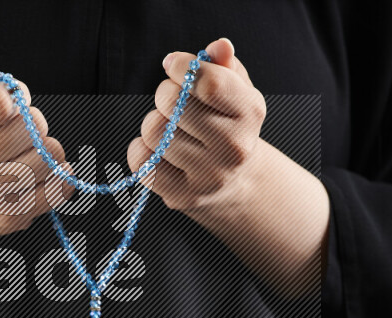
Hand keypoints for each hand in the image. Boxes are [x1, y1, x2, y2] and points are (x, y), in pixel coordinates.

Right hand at [0, 57, 71, 306]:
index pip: (1, 101)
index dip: (9, 97)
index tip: (1, 107)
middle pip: (33, 125)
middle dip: (28, 122)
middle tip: (10, 132)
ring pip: (52, 153)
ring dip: (41, 148)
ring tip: (19, 154)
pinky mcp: (14, 216)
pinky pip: (61, 186)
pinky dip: (56, 175)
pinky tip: (36, 172)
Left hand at [129, 39, 329, 296]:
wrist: (233, 183)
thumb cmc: (228, 126)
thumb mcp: (235, 92)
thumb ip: (225, 66)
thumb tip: (219, 47)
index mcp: (250, 115)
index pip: (209, 84)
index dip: (183, 67)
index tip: (174, 66)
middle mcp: (234, 149)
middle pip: (174, 104)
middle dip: (165, 94)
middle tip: (172, 100)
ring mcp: (208, 177)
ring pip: (155, 131)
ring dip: (154, 123)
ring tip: (169, 128)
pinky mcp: (181, 197)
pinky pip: (141, 160)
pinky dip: (141, 149)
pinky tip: (158, 150)